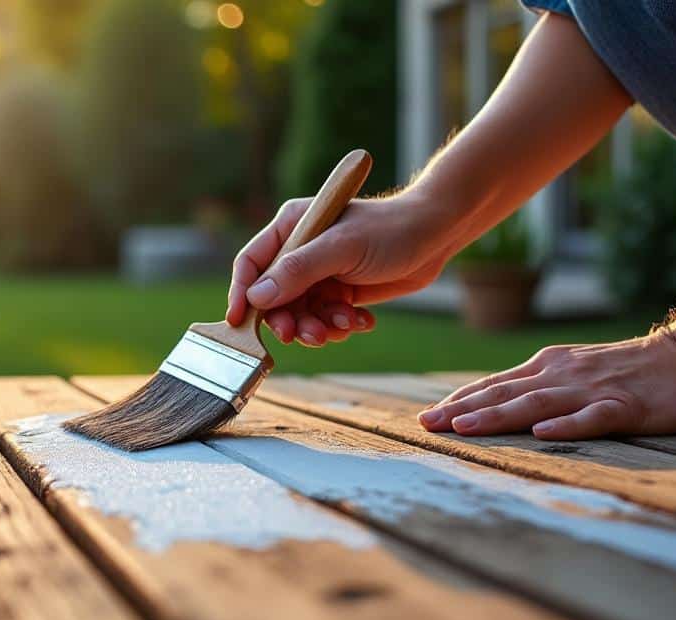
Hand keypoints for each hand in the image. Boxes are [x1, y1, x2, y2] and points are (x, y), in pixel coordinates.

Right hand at [226, 192, 456, 345]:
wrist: (437, 235)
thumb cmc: (391, 230)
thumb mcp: (342, 249)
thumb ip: (298, 272)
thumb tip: (258, 297)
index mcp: (292, 227)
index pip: (252, 263)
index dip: (242, 293)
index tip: (239, 322)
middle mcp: (300, 251)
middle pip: (274, 297)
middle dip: (290, 319)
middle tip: (306, 335)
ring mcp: (320, 273)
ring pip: (300, 313)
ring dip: (318, 327)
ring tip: (343, 326)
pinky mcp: (340, 292)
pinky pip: (325, 319)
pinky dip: (340, 326)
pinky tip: (361, 321)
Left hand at [417, 324, 675, 439]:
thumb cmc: (633, 370)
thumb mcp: (576, 372)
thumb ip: (539, 386)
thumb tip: (494, 402)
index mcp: (549, 367)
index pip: (494, 385)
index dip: (458, 401)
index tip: (425, 418)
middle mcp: (563, 375)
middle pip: (504, 394)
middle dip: (462, 410)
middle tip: (425, 426)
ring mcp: (593, 390)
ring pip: (537, 404)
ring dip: (499, 416)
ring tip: (465, 428)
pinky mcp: (627, 408)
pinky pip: (593, 418)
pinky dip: (567, 426)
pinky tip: (543, 434)